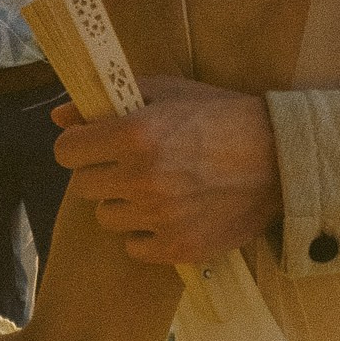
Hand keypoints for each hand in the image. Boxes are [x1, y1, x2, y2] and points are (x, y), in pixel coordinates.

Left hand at [53, 74, 281, 264]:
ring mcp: (160, 217)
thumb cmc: (223, 117)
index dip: (79, 147)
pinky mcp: (178, 247)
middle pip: (82, 187)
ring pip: (108, 218)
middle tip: (133, 167)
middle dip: (102, 174)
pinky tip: (171, 215)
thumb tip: (59, 118)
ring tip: (157, 191)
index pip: (66, 152)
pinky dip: (147, 234)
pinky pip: (134, 247)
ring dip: (124, 205)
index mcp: (134, 134)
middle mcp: (141, 178)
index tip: (96, 147)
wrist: (280, 158)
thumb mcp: (169, 93)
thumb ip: (110, 102)